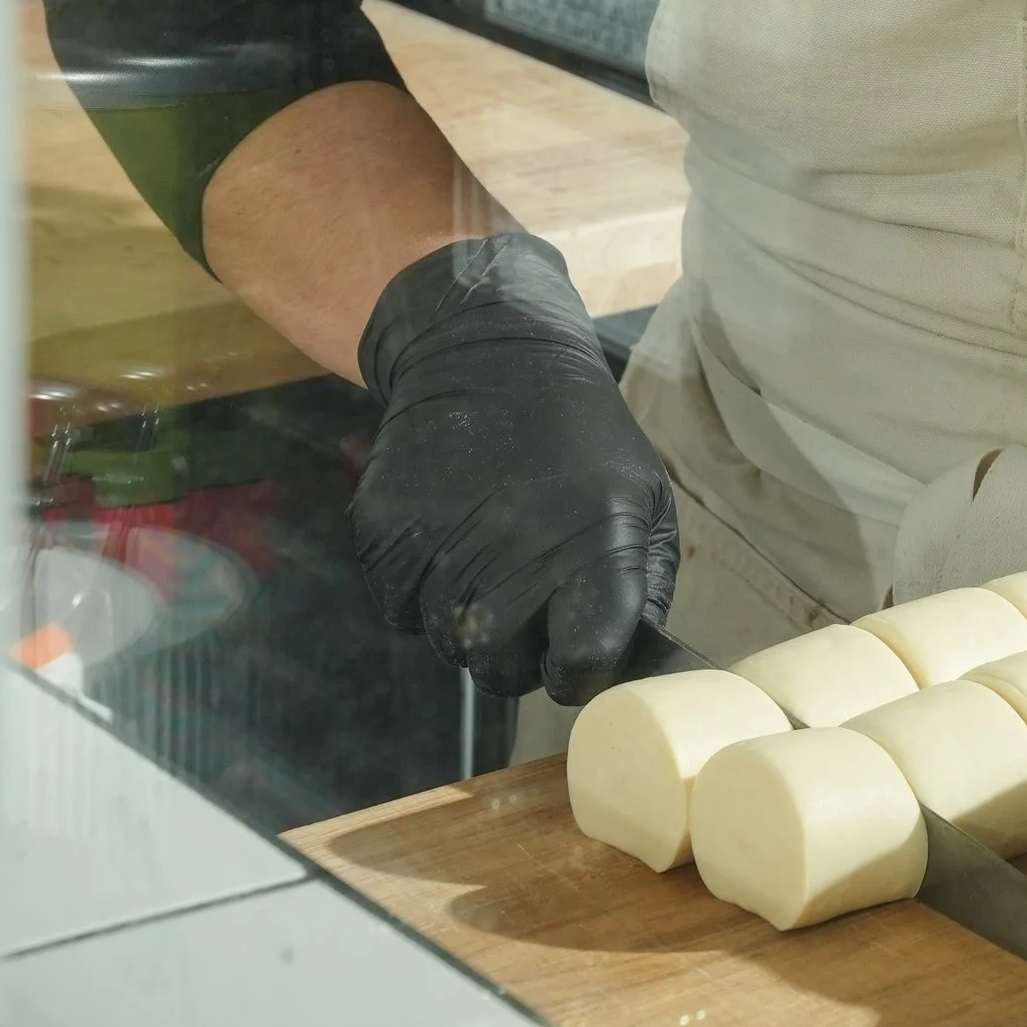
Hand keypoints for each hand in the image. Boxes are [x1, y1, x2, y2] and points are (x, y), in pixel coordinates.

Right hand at [351, 232, 677, 705]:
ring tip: (489, 547)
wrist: (486, 355)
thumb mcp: (643, 494)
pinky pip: (399, 611)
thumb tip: (630, 665)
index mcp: (593, 540)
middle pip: (503, 671)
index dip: (581, 667)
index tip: (578, 646)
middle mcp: (512, 550)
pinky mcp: (383, 536)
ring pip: (447, 645)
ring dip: (468, 619)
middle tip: (528, 594)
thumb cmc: (580, 436)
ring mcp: (439, 546)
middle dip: (518, 651)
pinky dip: (421, 591)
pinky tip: (447, 533)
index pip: (582, 661)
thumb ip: (642, 587)